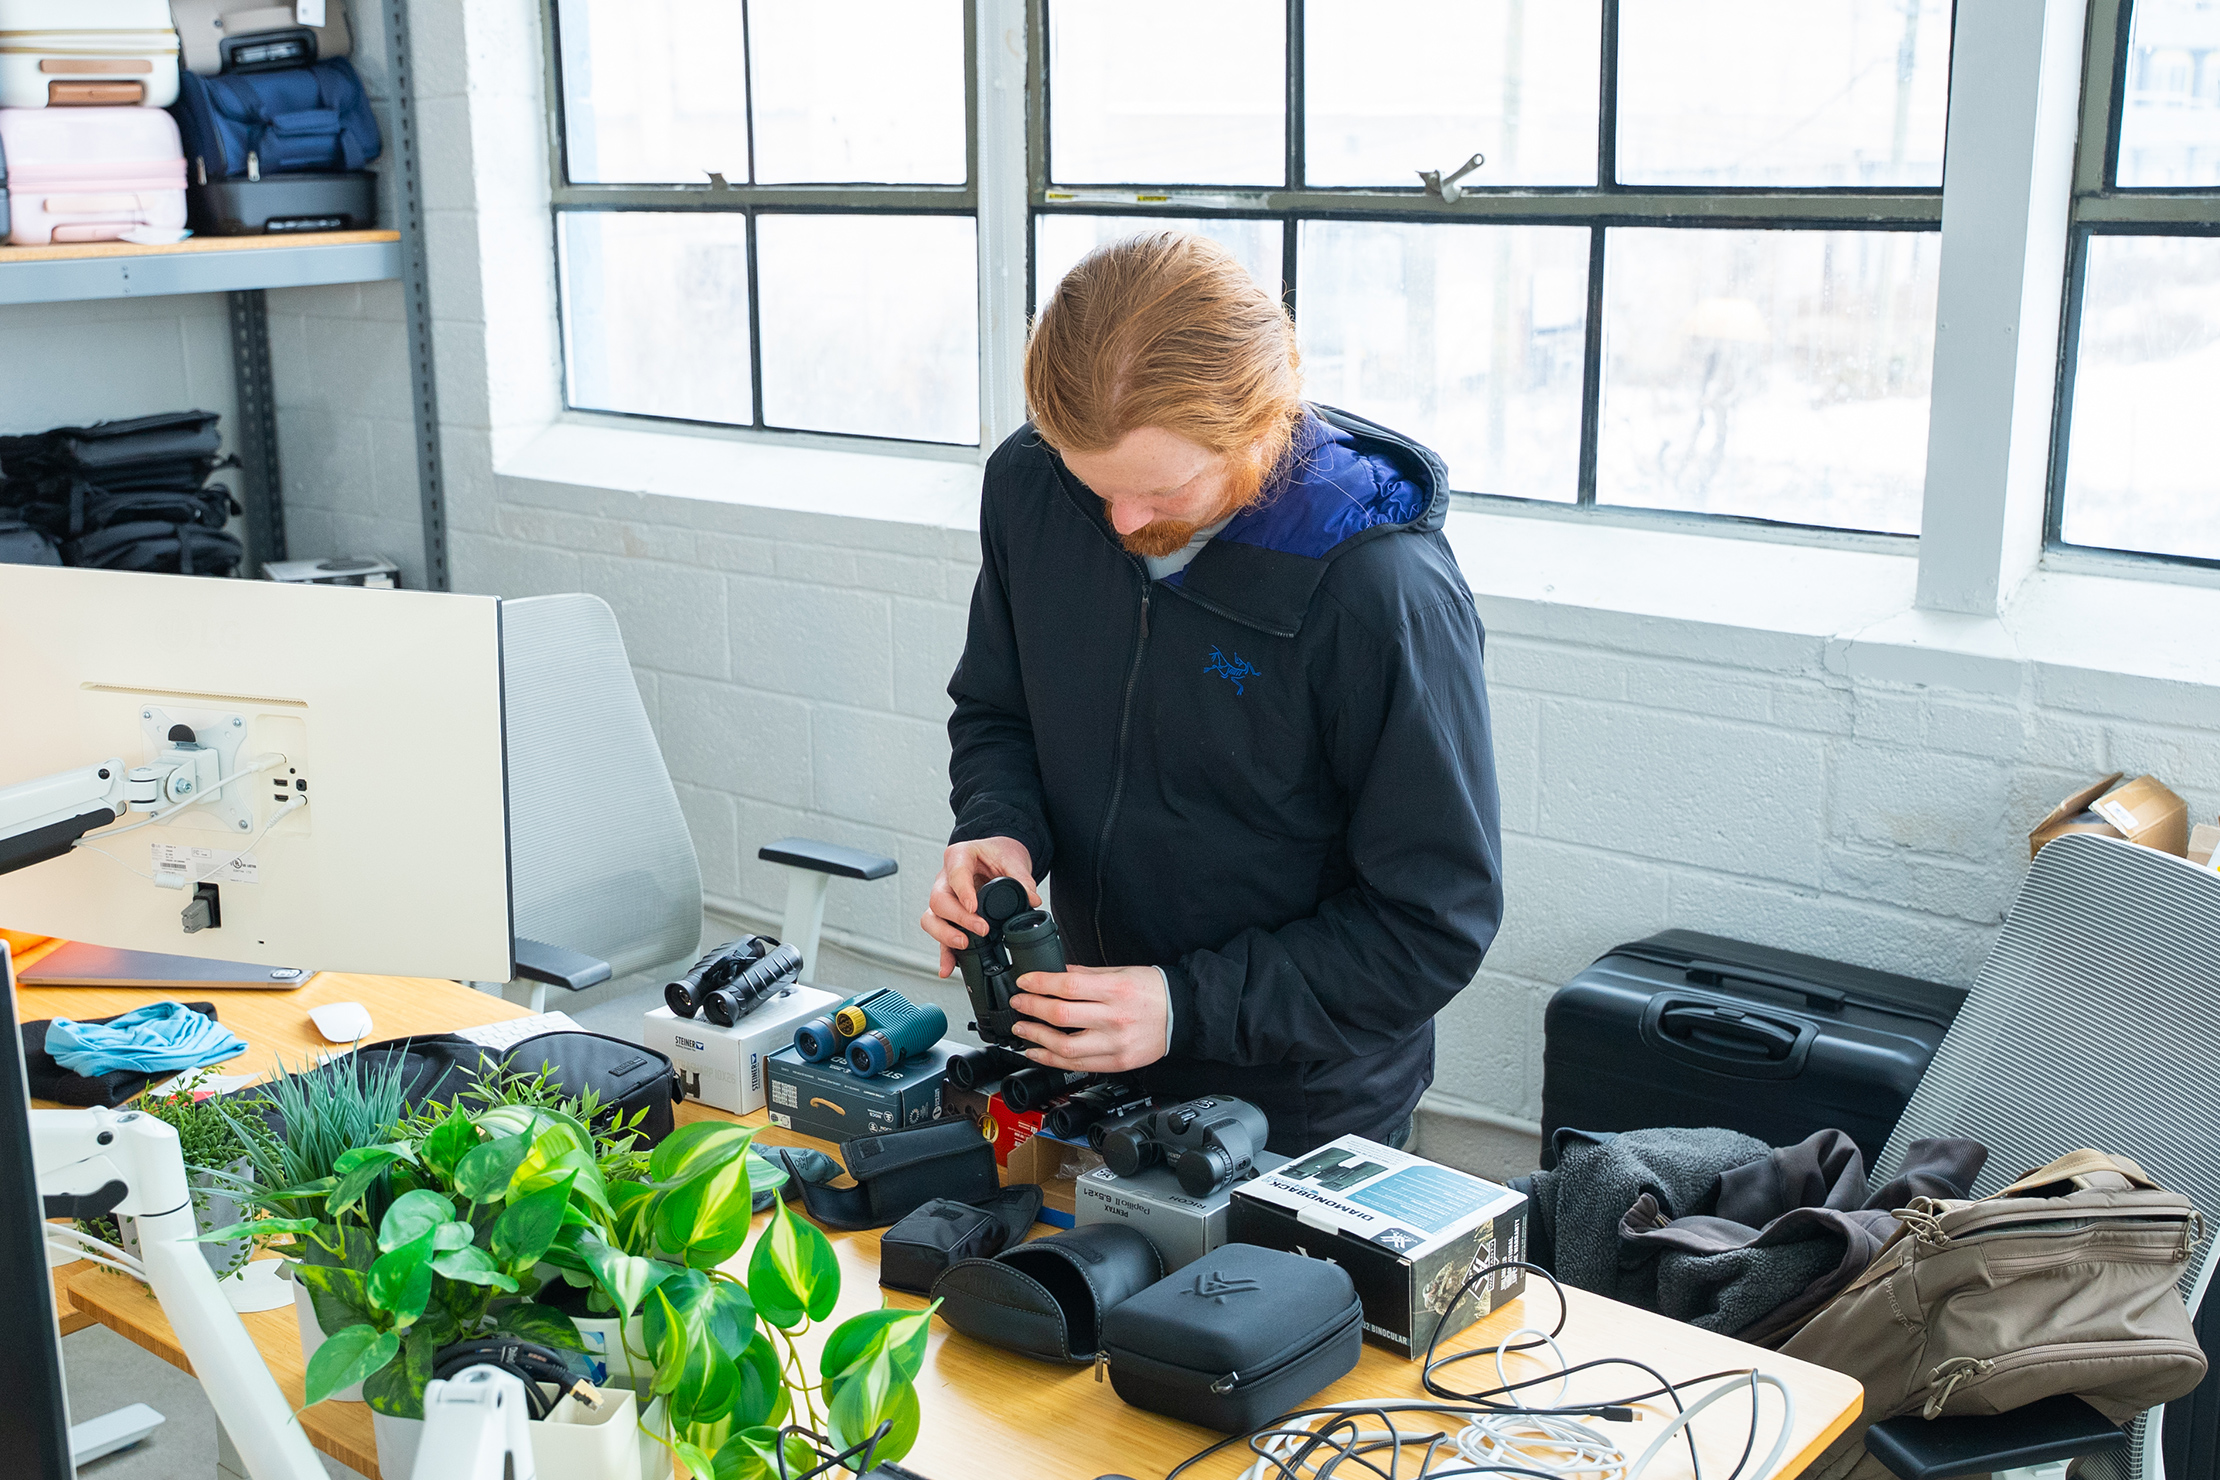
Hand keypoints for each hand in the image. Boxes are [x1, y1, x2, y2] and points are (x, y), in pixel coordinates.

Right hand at [922, 836, 1038, 976]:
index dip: (963, 892)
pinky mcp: (948, 916)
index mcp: (958, 857)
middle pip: (939, 900)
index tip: (974, 907)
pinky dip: (944, 952)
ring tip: (963, 945)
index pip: (955, 874)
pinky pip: (941, 934)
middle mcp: (945, 878)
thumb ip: (1022, 878)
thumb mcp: (1012, 859)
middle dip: (958, 918)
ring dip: (945, 935)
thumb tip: (1032, 900)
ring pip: (931, 918)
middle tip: (981, 929)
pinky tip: (948, 967)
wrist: (997, 856)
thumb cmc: (999, 853)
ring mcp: (944, 898)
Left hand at [1010, 964, 1167, 1073]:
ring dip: (1036, 1038)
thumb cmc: (1154, 991)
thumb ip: (1087, 973)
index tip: (1024, 982)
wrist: (1182, 1015)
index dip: (1040, 984)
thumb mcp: (1122, 972)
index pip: (1068, 985)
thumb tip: (1057, 973)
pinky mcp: (1116, 1063)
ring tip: (1022, 1028)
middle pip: (1062, 1015)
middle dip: (1032, 1008)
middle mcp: (1114, 1018)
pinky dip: (1052, 1060)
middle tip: (1018, 1003)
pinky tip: (1038, 1052)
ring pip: (1065, 1046)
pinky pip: (1078, 1065)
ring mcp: (1115, 1044)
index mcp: (1115, 990)